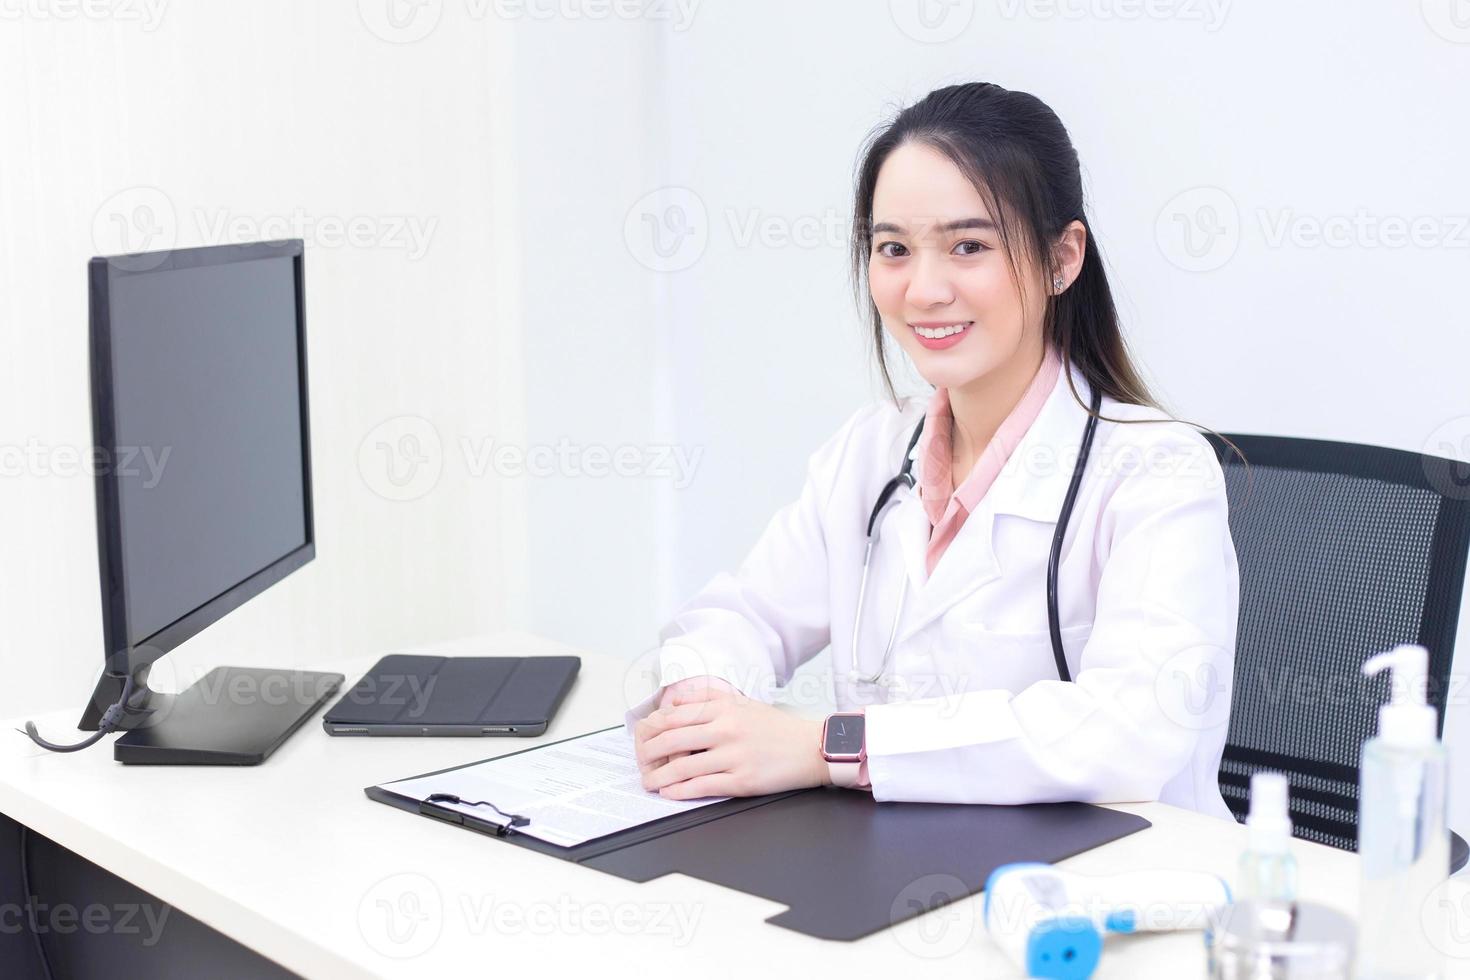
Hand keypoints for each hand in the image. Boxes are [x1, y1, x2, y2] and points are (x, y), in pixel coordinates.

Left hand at [634, 696, 828, 798]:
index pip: (674, 716)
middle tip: (641, 761)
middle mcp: (726, 729)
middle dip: (648, 753)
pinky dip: (680, 791)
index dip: (651, 729)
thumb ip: (709, 700)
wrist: (811, 748)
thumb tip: (675, 703)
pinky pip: (702, 786)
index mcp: (724, 708)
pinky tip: (670, 792)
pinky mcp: (742, 780)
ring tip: (649, 781)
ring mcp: (733, 755)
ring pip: (683, 767)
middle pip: (672, 740)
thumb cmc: (776, 728)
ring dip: (659, 777)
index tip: (642, 738)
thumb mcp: (742, 704)